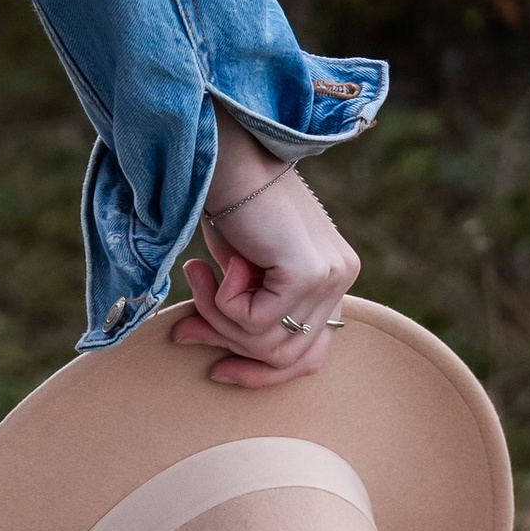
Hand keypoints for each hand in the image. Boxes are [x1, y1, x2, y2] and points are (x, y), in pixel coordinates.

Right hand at [173, 131, 359, 389]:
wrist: (226, 156)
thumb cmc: (226, 206)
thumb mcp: (235, 275)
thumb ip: (239, 317)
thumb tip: (209, 360)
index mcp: (333, 276)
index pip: (310, 355)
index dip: (263, 374)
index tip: (219, 371)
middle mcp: (342, 276)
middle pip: (289, 357)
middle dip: (231, 345)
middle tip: (187, 324)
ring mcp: (331, 274)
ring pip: (267, 343)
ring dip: (220, 317)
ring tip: (200, 277)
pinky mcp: (310, 271)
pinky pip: (257, 322)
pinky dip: (224, 302)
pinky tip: (218, 265)